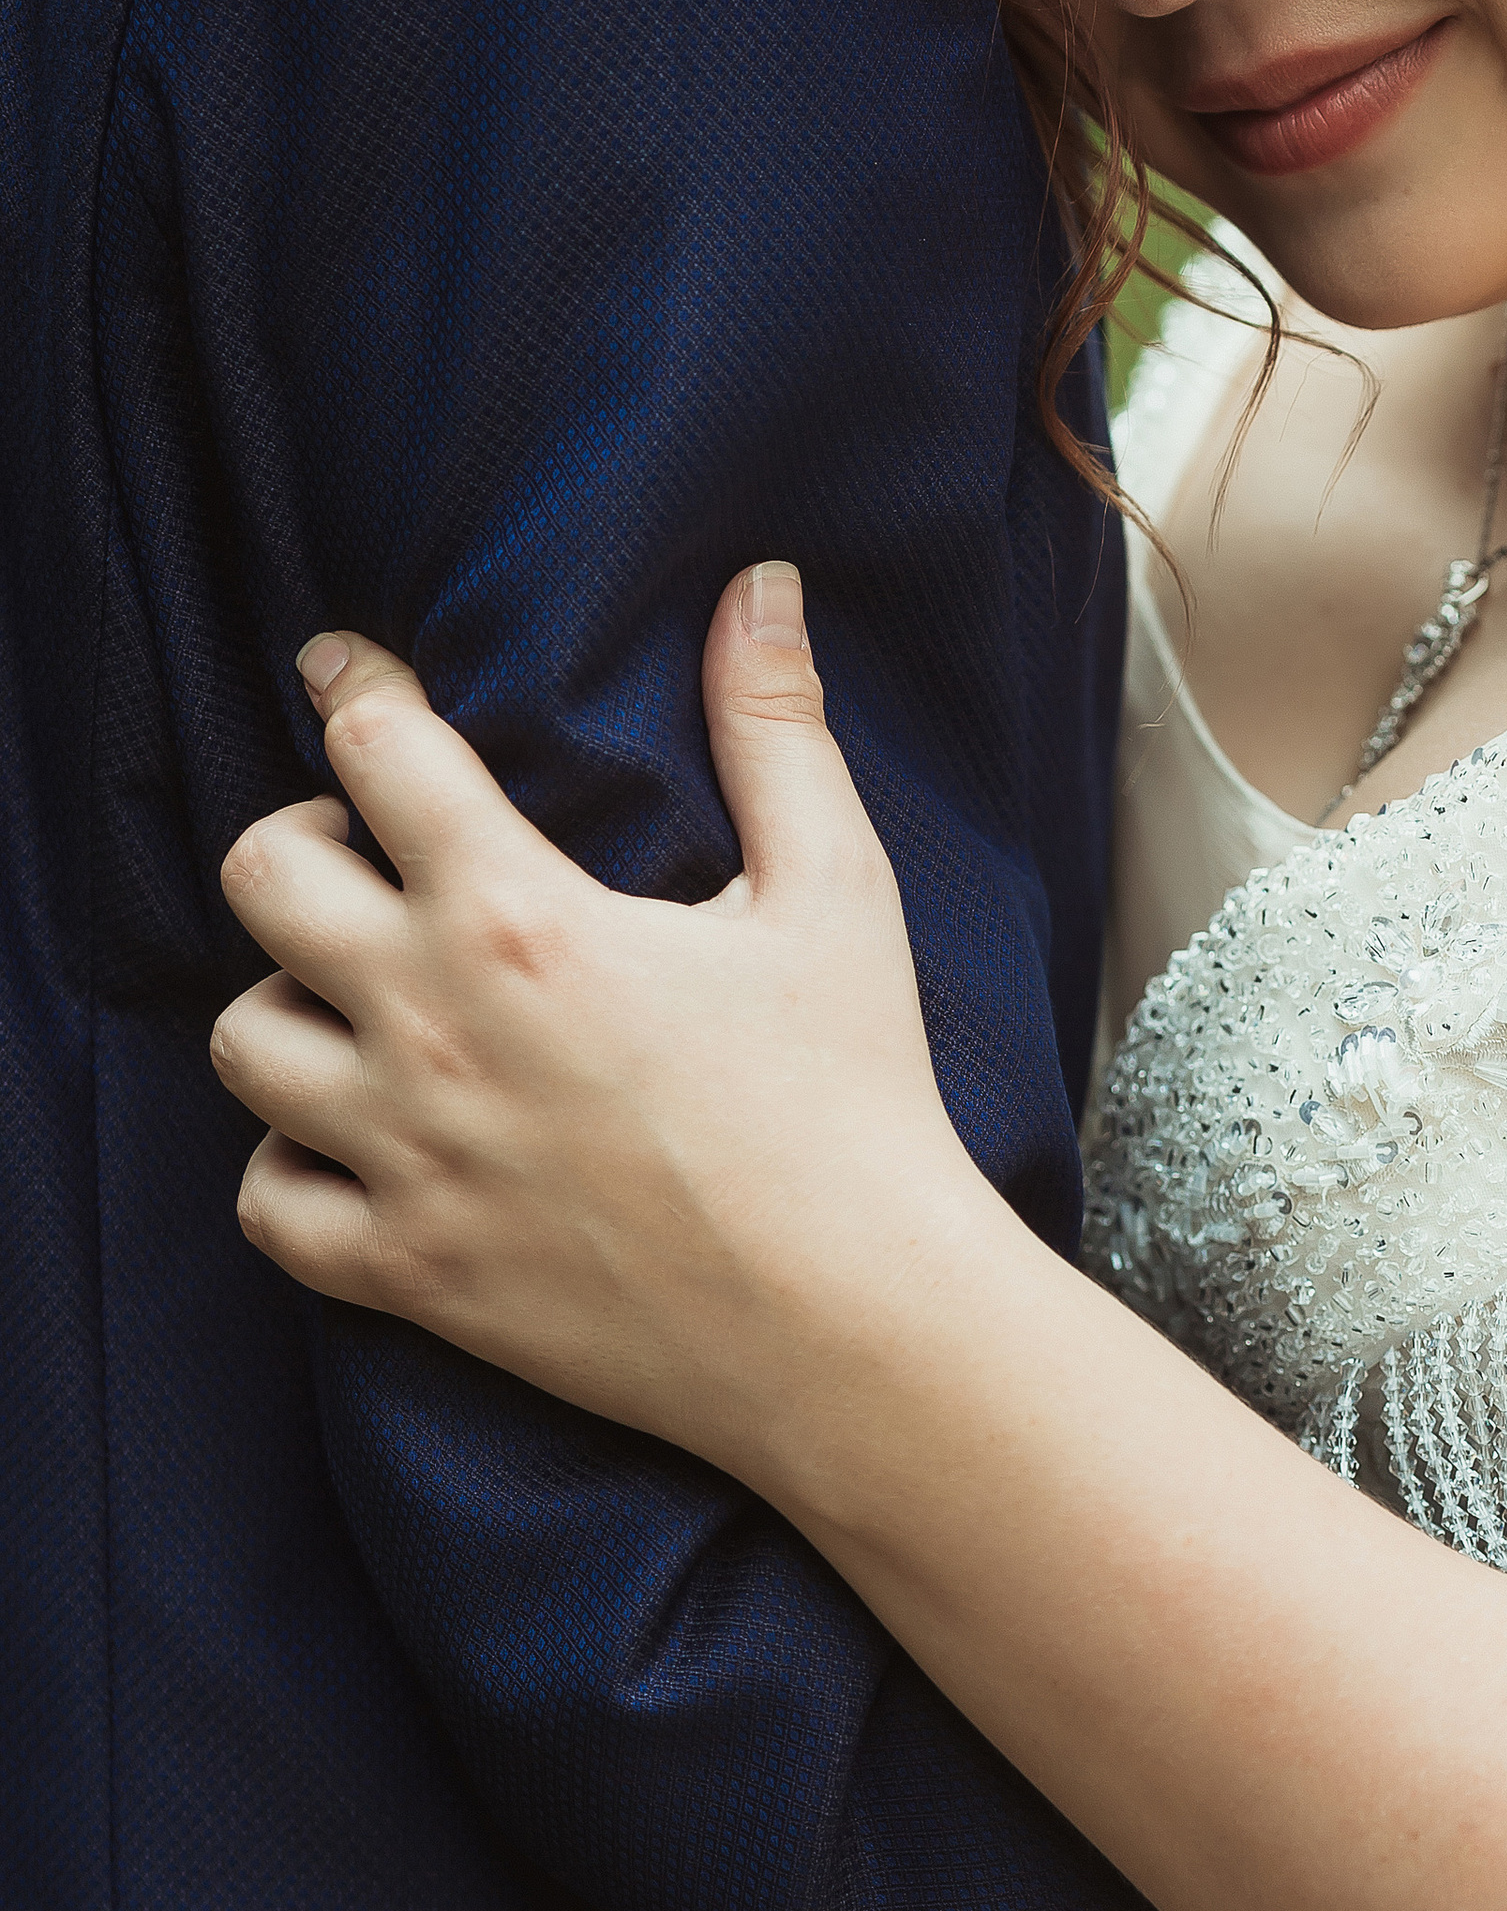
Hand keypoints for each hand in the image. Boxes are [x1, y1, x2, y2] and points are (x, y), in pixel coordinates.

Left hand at [212, 566, 990, 1492]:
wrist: (856, 1325)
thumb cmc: (855, 1102)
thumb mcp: (833, 892)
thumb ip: (776, 727)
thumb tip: (761, 585)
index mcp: (523, 919)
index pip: (375, 752)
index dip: (355, 691)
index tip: (350, 675)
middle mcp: (434, 1028)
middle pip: (263, 877)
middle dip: (308, 842)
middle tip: (380, 858)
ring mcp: (407, 1159)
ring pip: (246, 1038)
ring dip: (296, 1003)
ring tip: (371, 1001)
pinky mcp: (409, 1274)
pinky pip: (267, 1202)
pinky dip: (296, 1166)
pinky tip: (367, 1142)